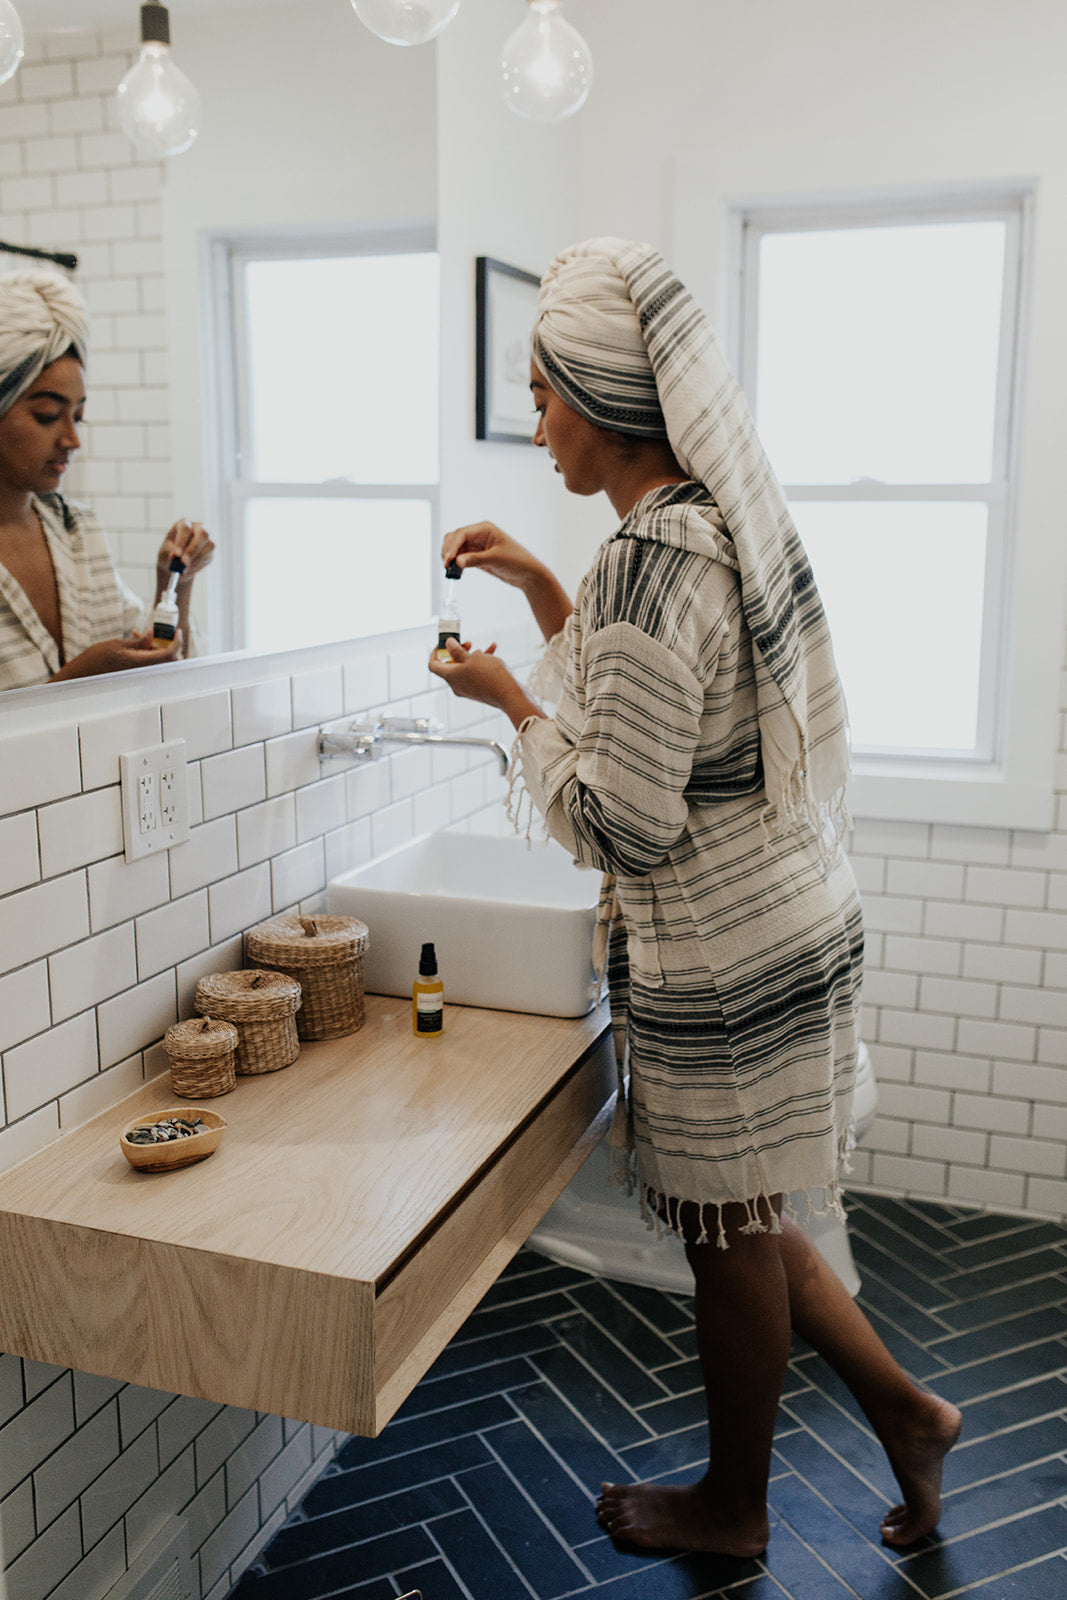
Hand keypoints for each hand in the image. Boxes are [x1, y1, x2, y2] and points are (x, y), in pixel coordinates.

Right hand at [51, 629, 181, 680]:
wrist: (83, 674)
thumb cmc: (96, 659)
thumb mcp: (118, 644)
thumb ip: (138, 642)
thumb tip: (152, 635)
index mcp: (141, 662)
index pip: (169, 653)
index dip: (176, 642)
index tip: (177, 631)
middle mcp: (143, 670)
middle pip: (166, 658)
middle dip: (166, 643)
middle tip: (159, 631)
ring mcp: (139, 672)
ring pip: (156, 659)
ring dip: (154, 645)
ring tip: (139, 634)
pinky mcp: (133, 672)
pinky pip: (147, 661)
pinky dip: (146, 650)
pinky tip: (135, 639)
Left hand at [156, 519, 213, 584]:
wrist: (176, 561)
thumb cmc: (169, 552)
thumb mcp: (165, 551)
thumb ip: (170, 553)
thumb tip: (177, 558)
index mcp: (184, 523)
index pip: (185, 528)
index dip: (181, 541)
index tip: (177, 555)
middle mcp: (198, 528)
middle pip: (202, 534)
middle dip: (193, 550)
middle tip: (184, 563)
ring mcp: (207, 538)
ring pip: (209, 546)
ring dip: (196, 560)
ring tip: (183, 569)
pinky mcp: (211, 549)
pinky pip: (208, 557)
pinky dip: (198, 565)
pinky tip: (189, 569)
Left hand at [429, 637, 545, 729]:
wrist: (509, 695)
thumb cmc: (489, 675)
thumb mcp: (472, 658)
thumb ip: (457, 650)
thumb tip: (447, 644)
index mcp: (450, 676)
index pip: (433, 665)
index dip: (436, 652)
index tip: (444, 643)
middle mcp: (456, 684)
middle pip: (451, 665)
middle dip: (459, 651)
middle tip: (469, 643)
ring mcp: (468, 688)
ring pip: (466, 668)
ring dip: (473, 656)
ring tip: (484, 649)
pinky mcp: (479, 690)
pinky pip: (476, 674)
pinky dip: (482, 663)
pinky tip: (493, 650)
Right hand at [441, 521, 542, 590]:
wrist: (528, 574)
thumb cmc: (517, 561)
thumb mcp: (495, 559)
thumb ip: (475, 559)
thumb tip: (457, 561)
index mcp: (484, 529)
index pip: (462, 534)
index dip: (452, 546)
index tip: (448, 559)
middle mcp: (478, 535)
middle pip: (455, 539)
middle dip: (448, 551)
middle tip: (446, 566)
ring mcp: (477, 545)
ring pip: (456, 549)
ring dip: (451, 558)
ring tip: (450, 571)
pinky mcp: (476, 556)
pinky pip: (461, 558)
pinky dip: (456, 564)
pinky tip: (457, 572)